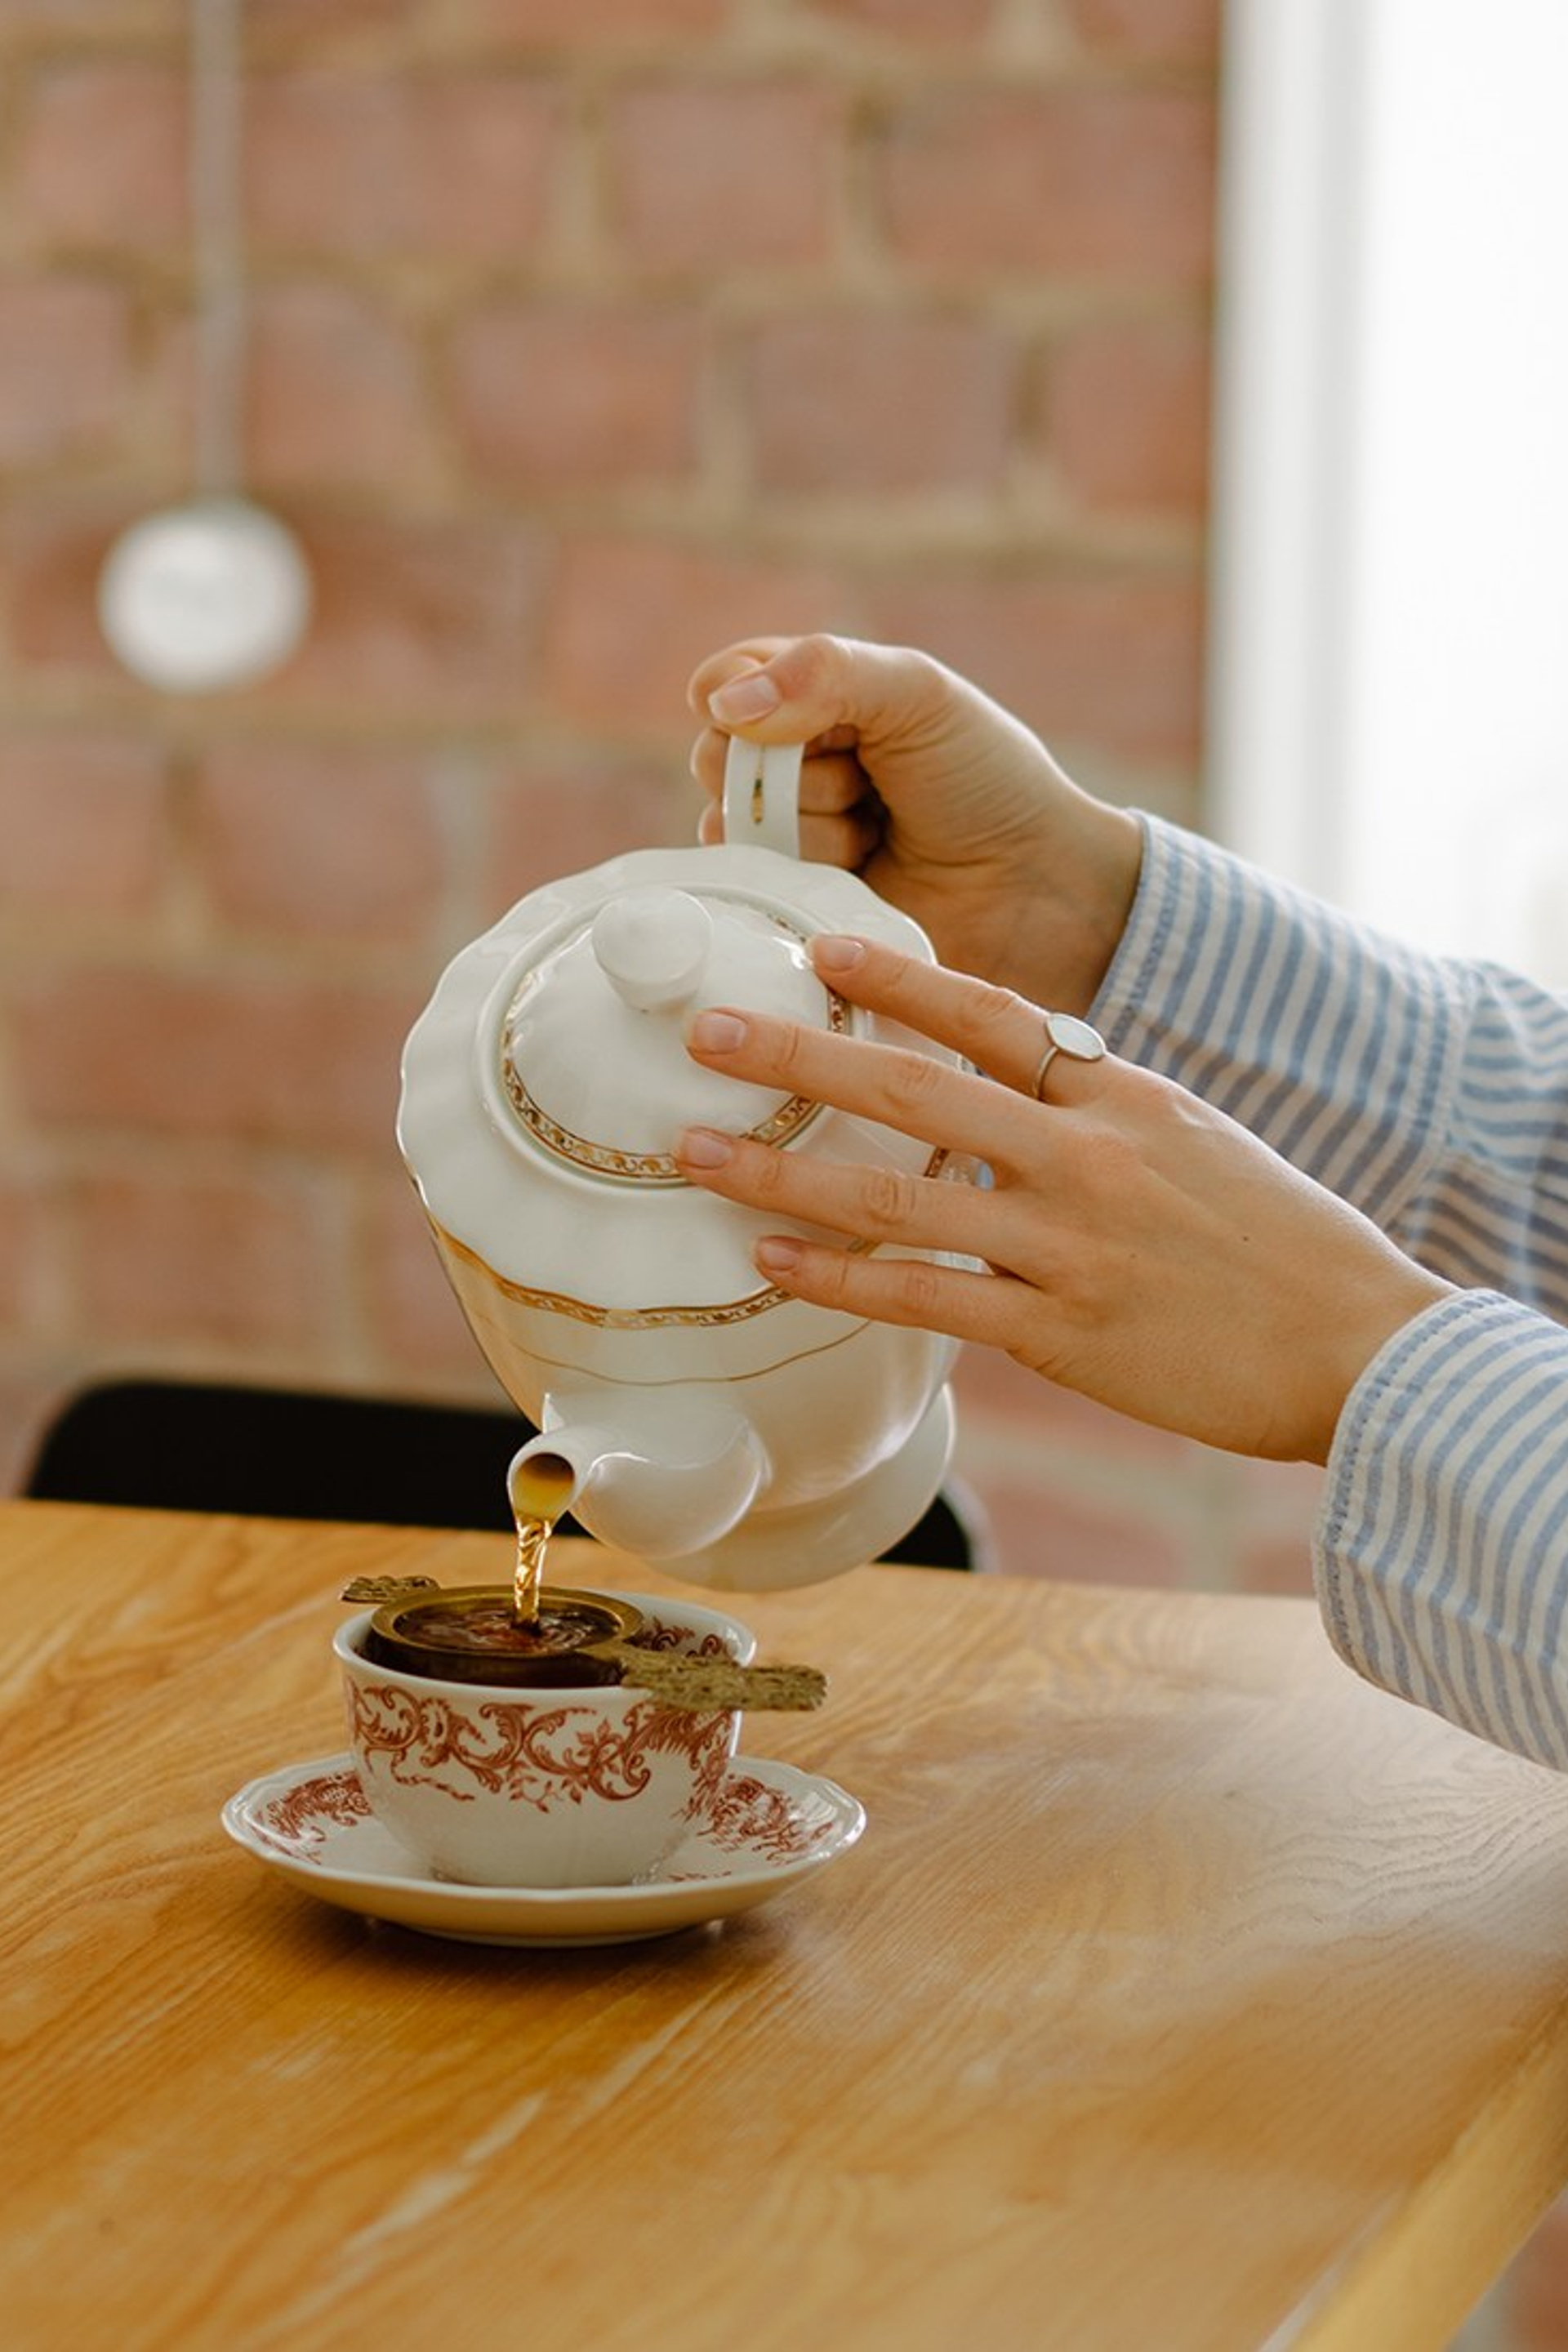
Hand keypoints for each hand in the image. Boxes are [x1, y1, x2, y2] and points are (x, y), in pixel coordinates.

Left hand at [673, 935, 1453, 1464]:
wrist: (1356, 1345)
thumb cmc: (1283, 1242)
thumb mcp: (1197, 1140)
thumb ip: (1100, 1110)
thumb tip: (1013, 1081)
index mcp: (1123, 1094)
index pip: (993, 1013)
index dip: (900, 976)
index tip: (823, 946)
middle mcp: (1085, 1156)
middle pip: (917, 1089)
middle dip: (801, 1054)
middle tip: (706, 1032)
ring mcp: (1066, 1244)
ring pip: (898, 1195)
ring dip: (782, 1169)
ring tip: (694, 1151)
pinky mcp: (1058, 1331)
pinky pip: (925, 1296)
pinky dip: (840, 1276)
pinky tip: (771, 1259)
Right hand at [686, 632, 1141, 1013]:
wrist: (1035, 888)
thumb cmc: (987, 779)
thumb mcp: (917, 694)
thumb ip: (822, 673)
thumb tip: (720, 702)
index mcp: (815, 695)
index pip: (725, 681)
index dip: (741, 699)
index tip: (799, 717)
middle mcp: (790, 764)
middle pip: (716, 757)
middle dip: (794, 771)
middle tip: (868, 782)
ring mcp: (788, 837)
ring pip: (732, 824)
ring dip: (812, 830)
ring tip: (876, 835)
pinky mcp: (792, 904)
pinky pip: (746, 889)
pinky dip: (802, 878)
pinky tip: (859, 875)